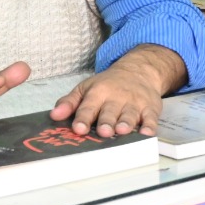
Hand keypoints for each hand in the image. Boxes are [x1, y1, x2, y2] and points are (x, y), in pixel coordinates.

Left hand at [52, 45, 185, 136]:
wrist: (139, 71)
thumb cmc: (108, 85)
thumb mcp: (86, 88)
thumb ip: (70, 103)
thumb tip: (54, 115)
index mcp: (98, 93)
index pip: (88, 107)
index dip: (83, 118)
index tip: (78, 129)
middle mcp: (116, 98)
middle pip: (110, 112)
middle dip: (106, 122)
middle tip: (103, 132)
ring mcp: (134, 103)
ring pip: (130, 115)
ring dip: (126, 123)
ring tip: (122, 131)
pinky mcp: (150, 108)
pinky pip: (151, 118)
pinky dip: (150, 125)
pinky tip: (147, 133)